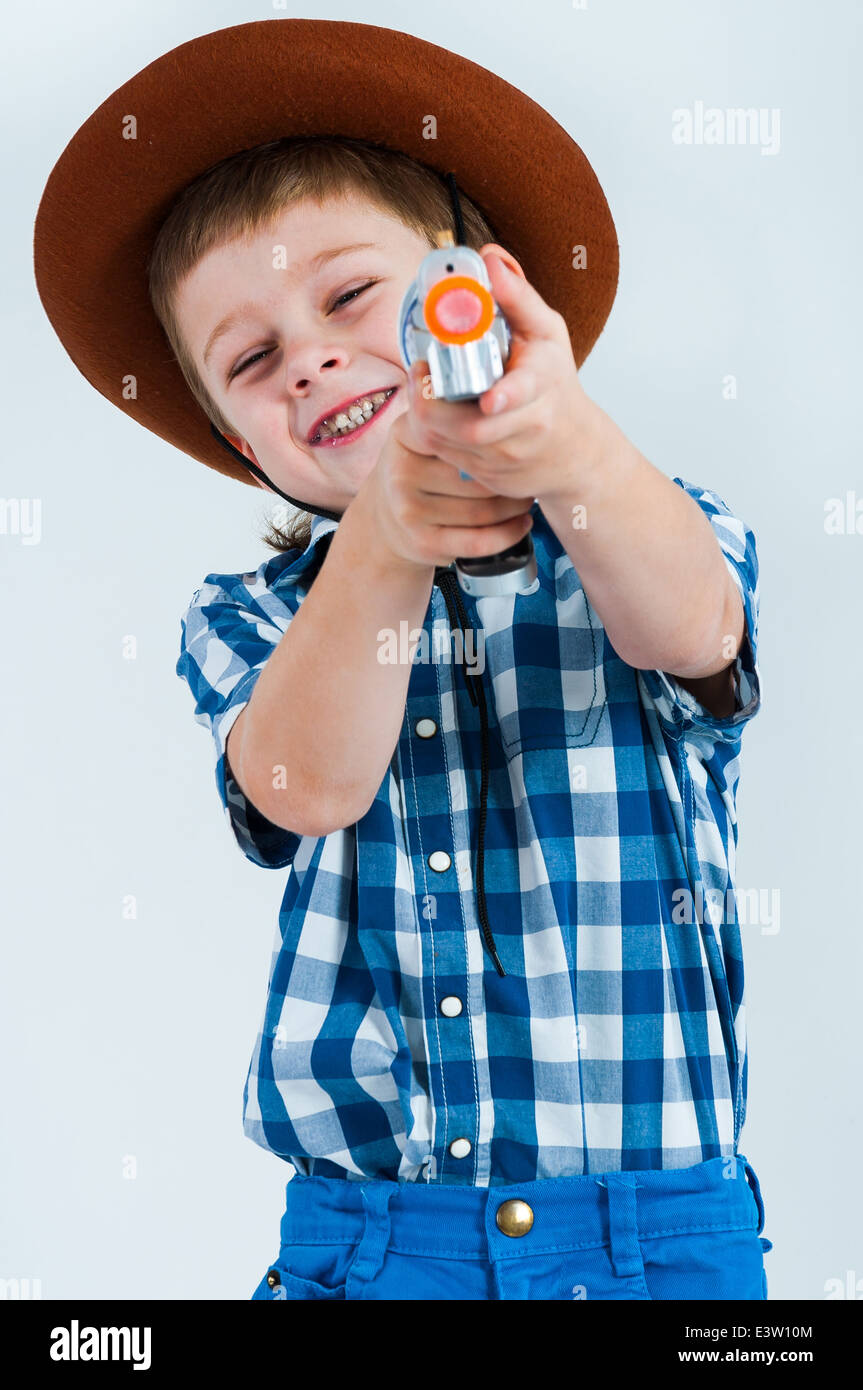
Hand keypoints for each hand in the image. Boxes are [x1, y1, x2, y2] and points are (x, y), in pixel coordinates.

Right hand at [354, 398, 534, 573]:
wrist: (385, 518)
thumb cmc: (420, 467)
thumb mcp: (422, 432)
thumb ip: (446, 406)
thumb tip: (480, 366)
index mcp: (404, 435)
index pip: (456, 428)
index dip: (493, 432)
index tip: (518, 428)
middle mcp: (401, 472)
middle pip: (476, 472)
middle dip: (510, 474)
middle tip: (532, 472)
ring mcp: (409, 511)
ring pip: (482, 509)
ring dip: (515, 505)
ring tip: (529, 496)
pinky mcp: (422, 543)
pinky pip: (478, 541)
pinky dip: (508, 533)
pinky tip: (522, 523)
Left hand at [404, 249, 606, 502]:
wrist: (576, 450)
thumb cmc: (556, 384)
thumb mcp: (547, 333)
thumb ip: (516, 296)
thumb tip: (488, 258)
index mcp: (544, 383)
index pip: (526, 392)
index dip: (506, 396)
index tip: (490, 399)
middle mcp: (531, 425)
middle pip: (471, 426)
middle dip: (434, 403)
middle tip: (420, 374)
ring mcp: (511, 458)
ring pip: (451, 443)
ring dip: (426, 416)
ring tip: (423, 390)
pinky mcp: (492, 478)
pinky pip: (448, 458)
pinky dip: (434, 436)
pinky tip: (434, 415)